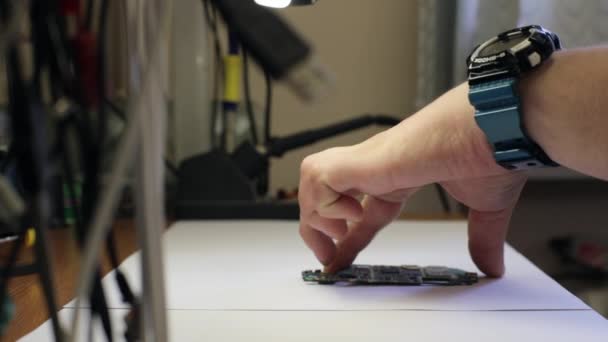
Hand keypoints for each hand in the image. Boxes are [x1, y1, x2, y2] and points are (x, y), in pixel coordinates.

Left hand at [298, 83, 526, 276]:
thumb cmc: (489, 152)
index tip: (338, 260)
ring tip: (341, 236)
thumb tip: (492, 267)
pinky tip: (354, 214)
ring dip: (317, 216)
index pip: (359, 211)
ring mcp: (367, 161)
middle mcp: (377, 168)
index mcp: (398, 178)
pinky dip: (326, 204)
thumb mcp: (484, 209)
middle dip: (317, 230)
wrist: (495, 127)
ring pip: (313, 182)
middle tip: (330, 258)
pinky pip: (319, 178)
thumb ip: (482, 239)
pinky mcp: (364, 158)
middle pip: (324, 193)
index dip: (347, 237)